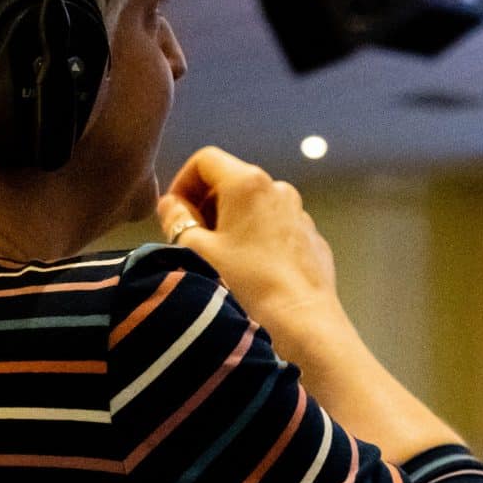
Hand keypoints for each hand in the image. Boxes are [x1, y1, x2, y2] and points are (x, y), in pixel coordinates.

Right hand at [160, 147, 344, 362]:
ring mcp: (300, 214)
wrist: (302, 322)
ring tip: (218, 260)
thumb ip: (177, 219)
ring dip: (230, 224)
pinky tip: (249, 272)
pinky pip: (275, 228)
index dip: (183, 182)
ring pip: (254, 207)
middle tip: (190, 241)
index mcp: (248, 183)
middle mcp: (278, 189)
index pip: (205, 160)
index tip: (174, 214)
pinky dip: (256, 239)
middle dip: (205, 205)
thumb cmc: (244, 285)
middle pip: (231, 181)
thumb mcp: (195, 251)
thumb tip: (171, 204)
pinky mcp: (311, 240)